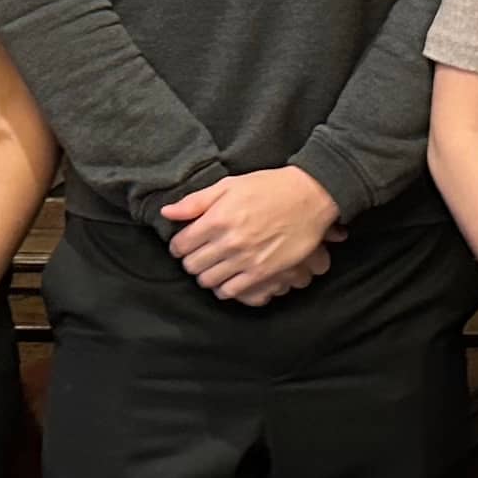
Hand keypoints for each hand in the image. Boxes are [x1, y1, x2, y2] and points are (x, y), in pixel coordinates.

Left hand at [160, 168, 340, 305]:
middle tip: (198, 256)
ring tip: (213, 267)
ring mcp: (246, 260)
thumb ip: (195, 202)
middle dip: (191, 261)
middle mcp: (228, 242)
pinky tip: (227, 279)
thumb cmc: (269, 187)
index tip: (184, 245)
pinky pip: (231, 291)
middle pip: (192, 266)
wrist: (309, 197)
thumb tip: (167, 213)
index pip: (180, 245)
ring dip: (206, 276)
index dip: (178, 246)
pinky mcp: (263, 273)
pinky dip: (224, 288)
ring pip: (208, 281)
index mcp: (216, 219)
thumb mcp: (229, 186)